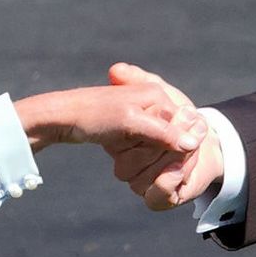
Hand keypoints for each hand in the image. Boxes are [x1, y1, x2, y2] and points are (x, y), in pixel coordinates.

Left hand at [14, 68, 203, 161]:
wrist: (61, 116)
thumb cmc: (94, 116)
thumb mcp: (131, 124)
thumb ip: (163, 132)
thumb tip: (194, 143)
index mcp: (158, 94)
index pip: (182, 127)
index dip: (175, 149)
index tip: (164, 162)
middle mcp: (153, 102)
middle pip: (171, 137)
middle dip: (157, 154)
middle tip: (131, 154)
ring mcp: (142, 114)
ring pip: (158, 145)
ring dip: (147, 157)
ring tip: (124, 154)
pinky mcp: (132, 126)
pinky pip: (145, 146)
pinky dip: (139, 155)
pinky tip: (124, 157)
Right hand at [104, 65, 225, 209]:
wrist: (206, 138)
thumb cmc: (179, 114)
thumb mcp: (160, 91)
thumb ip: (139, 79)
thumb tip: (115, 70)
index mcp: (123, 138)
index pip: (130, 133)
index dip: (160, 123)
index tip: (188, 111)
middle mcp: (127, 162)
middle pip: (137, 157)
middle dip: (173, 140)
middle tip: (199, 125)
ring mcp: (140, 181)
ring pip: (147, 175)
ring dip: (178, 158)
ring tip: (196, 144)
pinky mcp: (157, 198)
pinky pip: (156, 195)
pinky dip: (169, 181)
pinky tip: (181, 168)